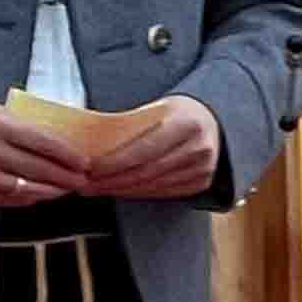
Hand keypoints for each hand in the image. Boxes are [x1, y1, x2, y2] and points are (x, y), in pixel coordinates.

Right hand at [0, 96, 94, 212]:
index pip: (44, 142)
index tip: (85, 162)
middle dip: (65, 177)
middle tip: (82, 181)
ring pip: (24, 188)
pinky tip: (37, 195)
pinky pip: (4, 198)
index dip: (68, 155)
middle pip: (38, 168)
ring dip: (49, 191)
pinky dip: (25, 198)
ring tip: (64, 190)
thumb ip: (20, 125)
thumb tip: (57, 141)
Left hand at [87, 96, 226, 199]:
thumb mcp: (159, 108)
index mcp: (187, 124)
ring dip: (122, 190)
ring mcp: (203, 168)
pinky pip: (164, 192)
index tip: (90, 168)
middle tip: (87, 185)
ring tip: (97, 189)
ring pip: (154, 185)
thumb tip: (93, 142)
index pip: (145, 149)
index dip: (115, 162)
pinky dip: (139, 193)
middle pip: (147, 171)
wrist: (214, 121)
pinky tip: (120, 191)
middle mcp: (199, 148)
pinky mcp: (202, 182)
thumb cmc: (178, 113)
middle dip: (113, 180)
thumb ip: (134, 125)